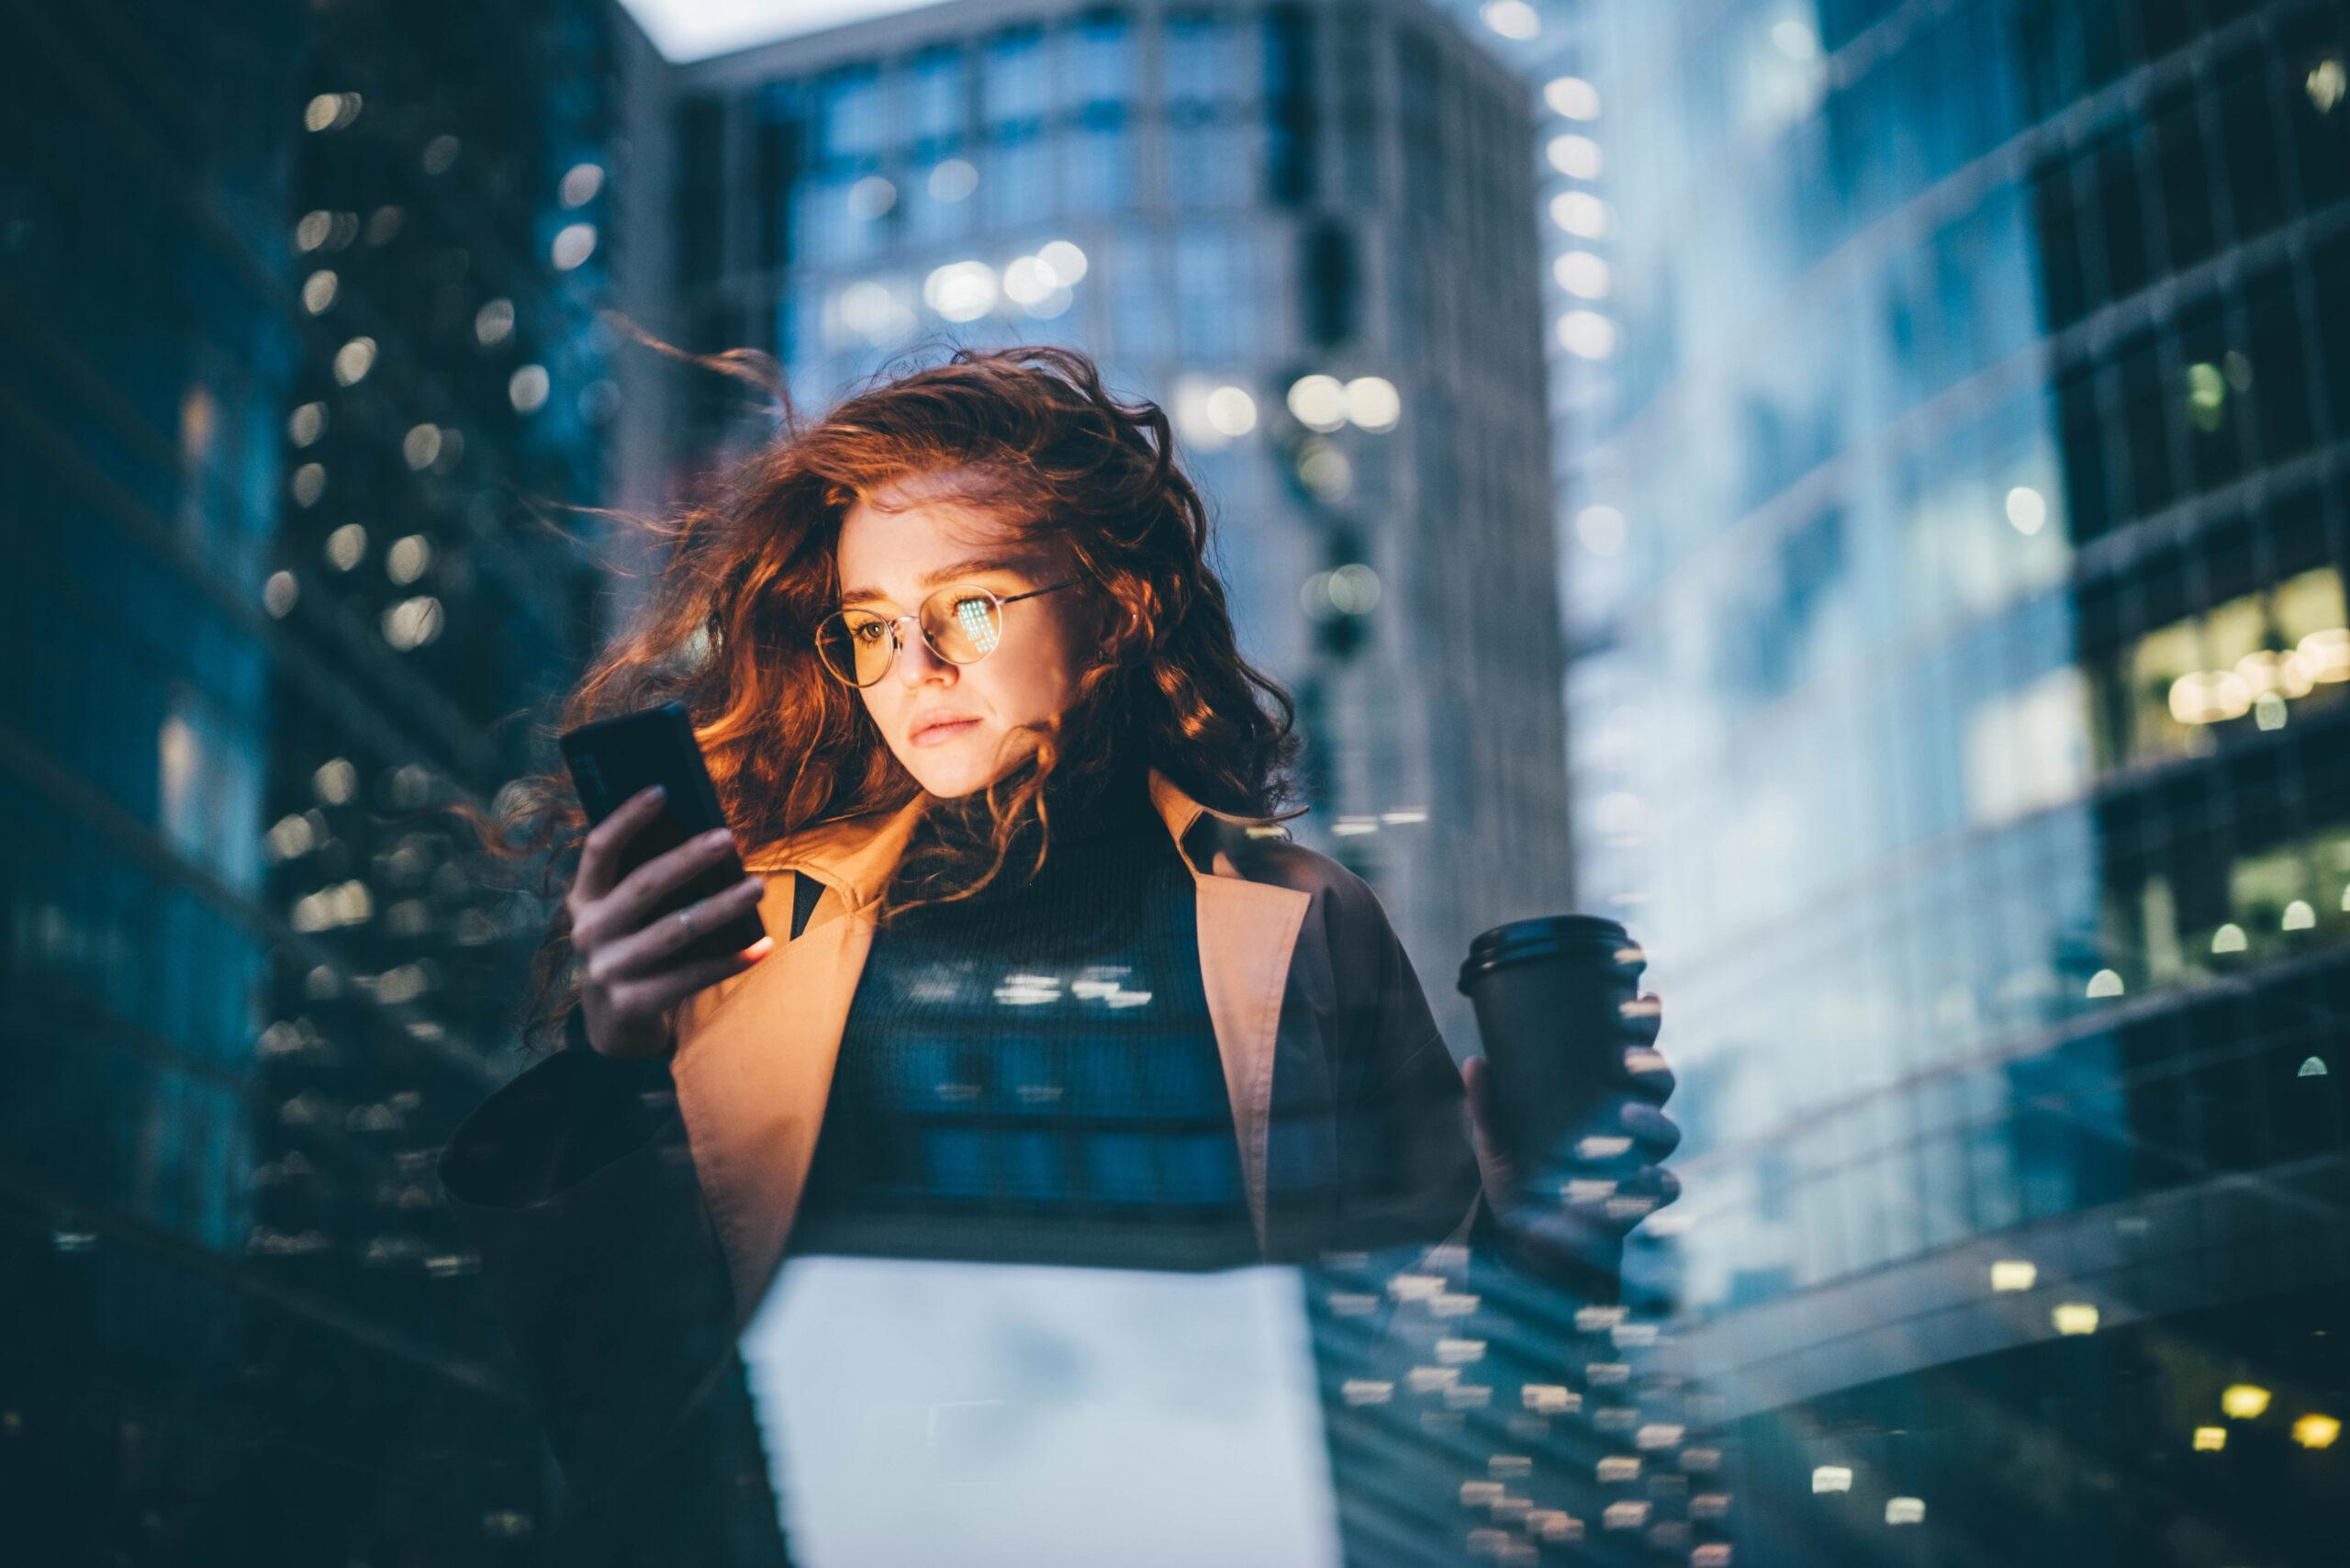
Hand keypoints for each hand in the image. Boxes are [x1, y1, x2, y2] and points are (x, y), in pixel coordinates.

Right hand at [566, 784, 773, 1057]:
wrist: (614, 1025)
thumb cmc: (633, 950)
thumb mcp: (624, 916)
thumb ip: (646, 883)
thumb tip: (705, 837)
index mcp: (584, 900)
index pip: (599, 849)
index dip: (627, 818)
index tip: (662, 790)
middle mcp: (589, 932)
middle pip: (644, 885)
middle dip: (688, 858)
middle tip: (729, 838)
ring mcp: (608, 969)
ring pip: (675, 930)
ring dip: (721, 906)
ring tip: (758, 886)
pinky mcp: (632, 1003)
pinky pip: (692, 976)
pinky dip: (731, 960)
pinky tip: (762, 946)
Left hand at [1461, 992, 1681, 1281]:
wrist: (1529, 1244)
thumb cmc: (1519, 1178)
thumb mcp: (1495, 1140)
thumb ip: (1488, 1105)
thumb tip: (1475, 1062)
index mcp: (1596, 1094)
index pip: (1628, 1051)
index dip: (1642, 1024)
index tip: (1644, 999)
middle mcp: (1625, 1121)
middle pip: (1657, 1082)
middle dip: (1652, 1065)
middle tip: (1628, 1057)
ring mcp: (1637, 1160)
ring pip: (1666, 1131)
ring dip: (1653, 1119)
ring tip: (1625, 1113)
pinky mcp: (1638, 1200)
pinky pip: (1664, 1187)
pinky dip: (1657, 1181)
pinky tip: (1642, 1176)